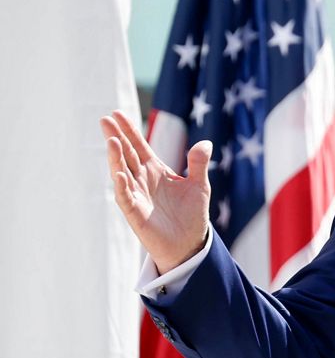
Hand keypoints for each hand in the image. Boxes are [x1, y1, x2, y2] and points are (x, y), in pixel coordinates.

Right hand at [100, 110, 211, 273]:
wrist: (189, 244)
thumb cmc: (191, 215)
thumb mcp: (199, 186)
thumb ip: (199, 165)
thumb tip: (206, 143)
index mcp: (155, 170)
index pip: (139, 146)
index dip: (129, 130)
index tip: (117, 113)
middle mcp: (142, 180)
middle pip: (126, 155)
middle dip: (116, 138)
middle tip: (105, 120)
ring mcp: (136, 195)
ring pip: (122, 173)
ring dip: (116, 158)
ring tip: (112, 141)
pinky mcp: (135, 213)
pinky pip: (126, 197)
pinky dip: (122, 186)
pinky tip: (119, 174)